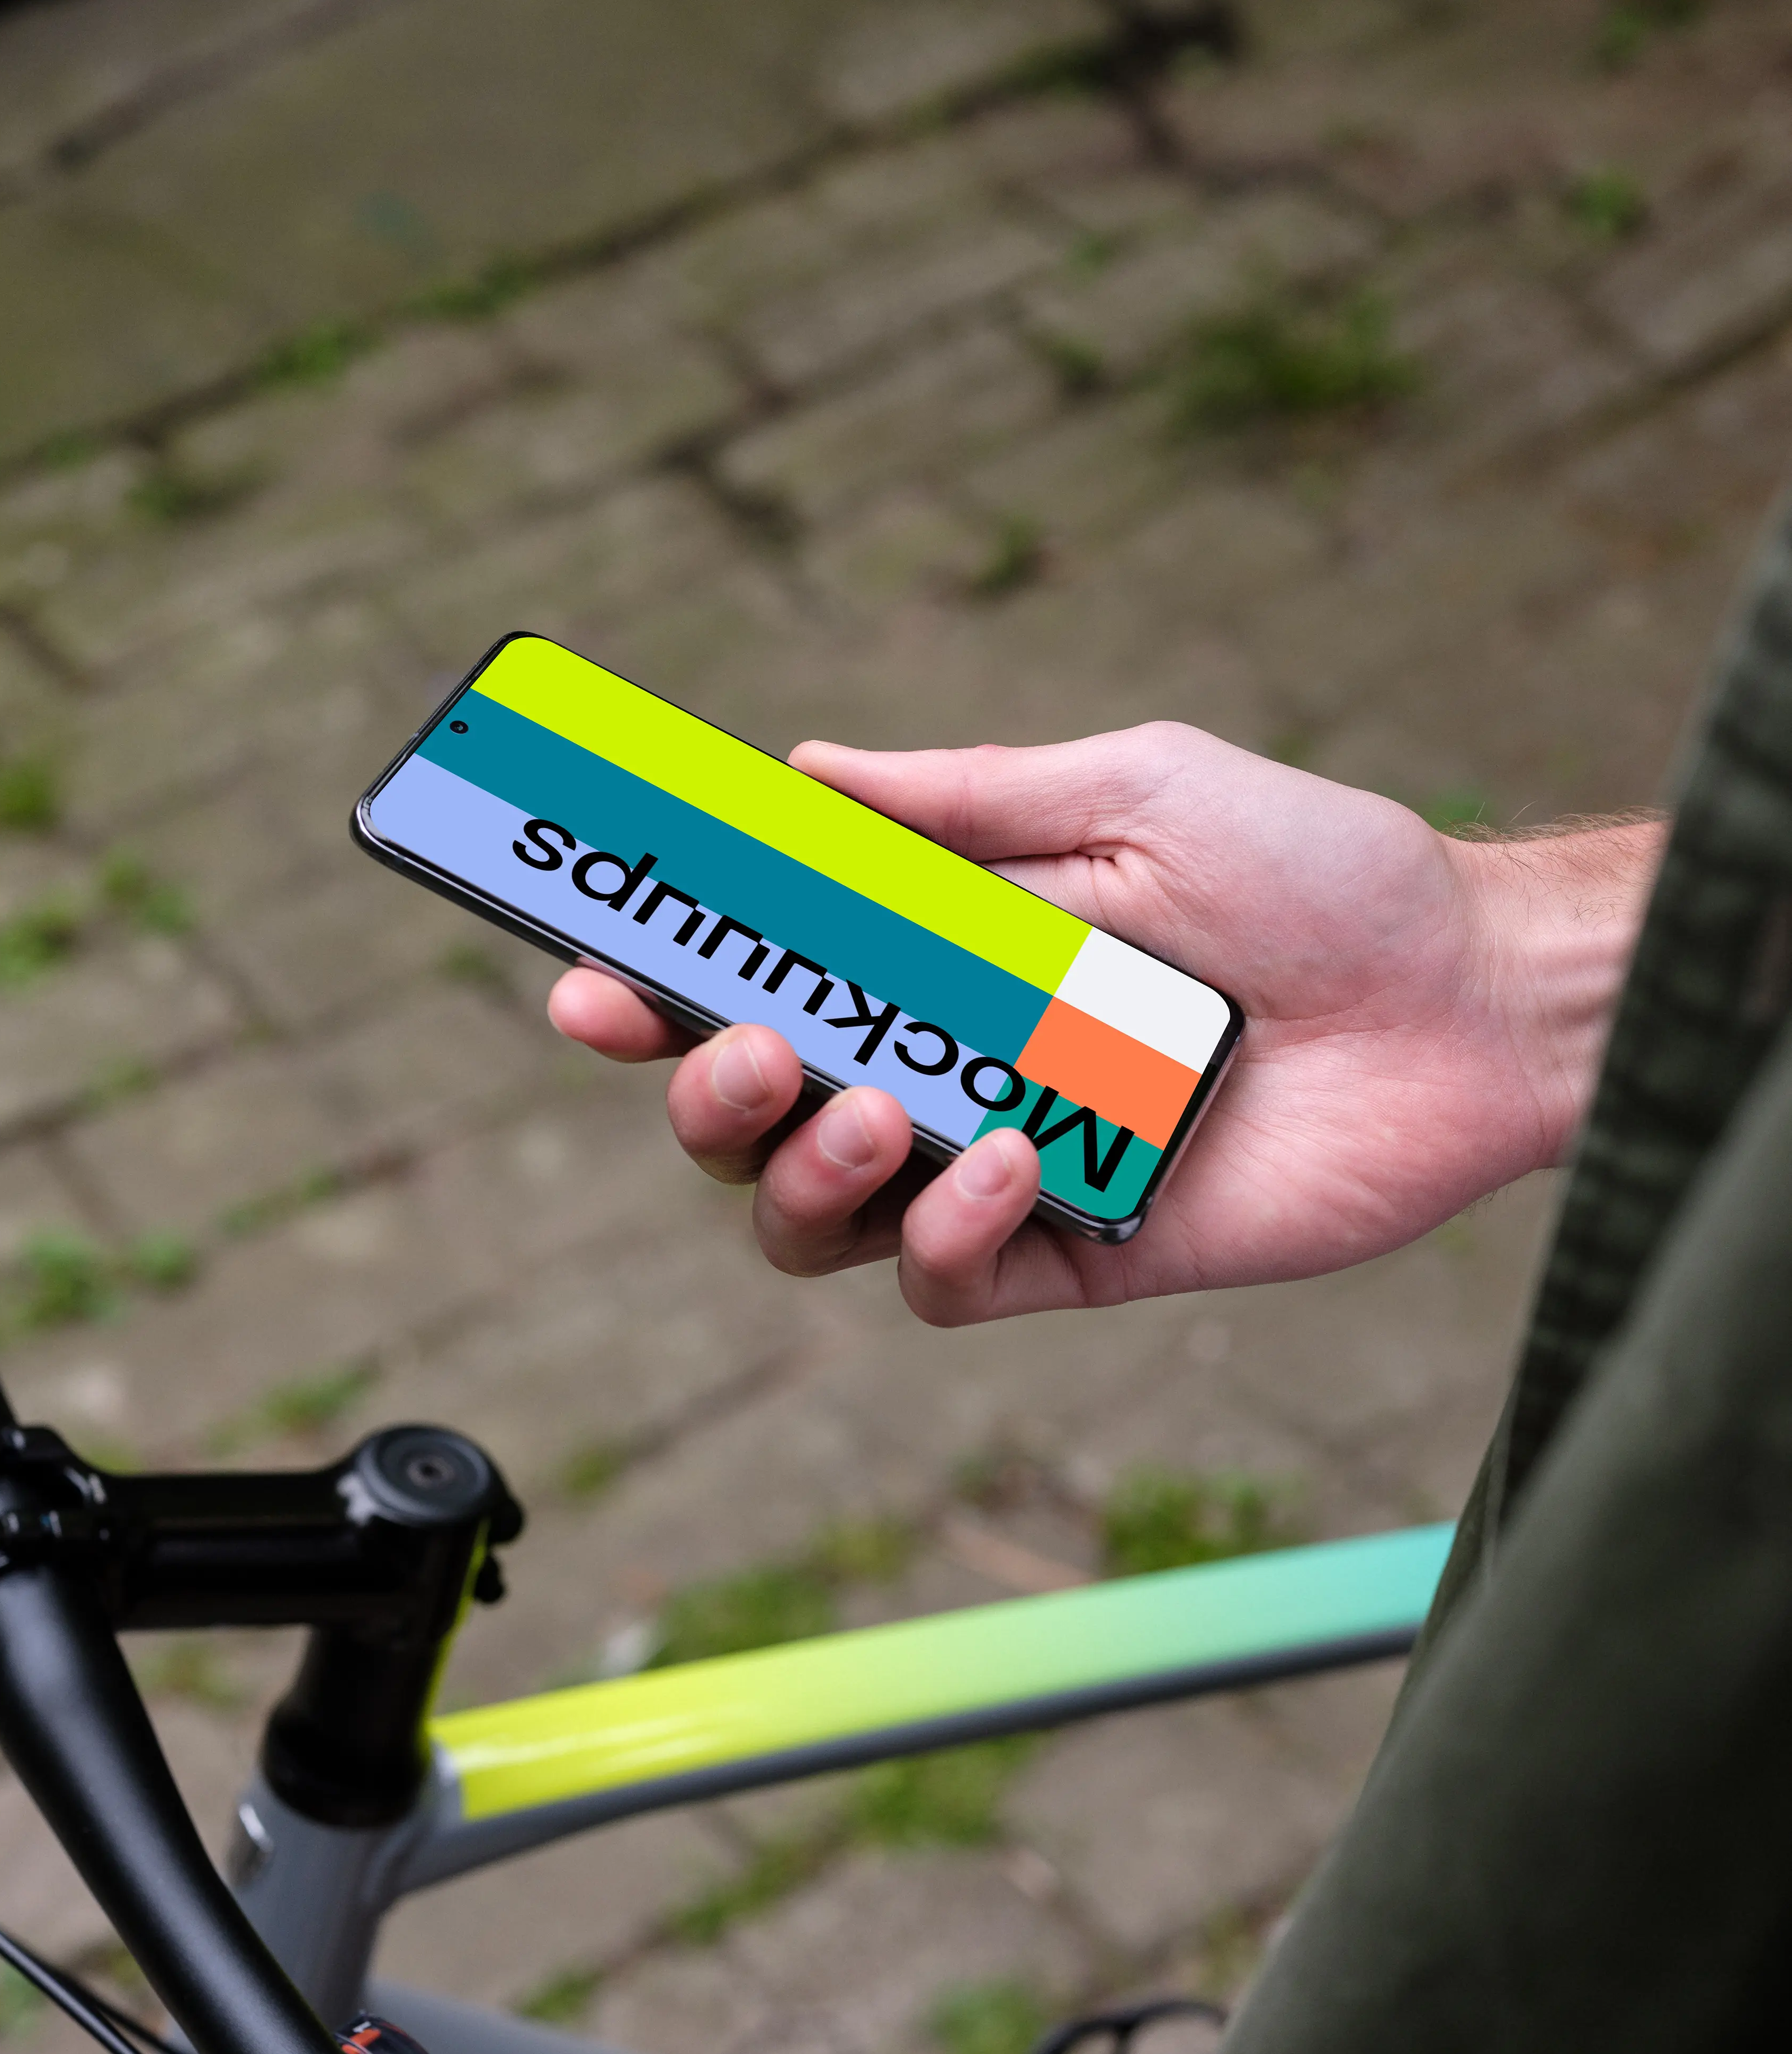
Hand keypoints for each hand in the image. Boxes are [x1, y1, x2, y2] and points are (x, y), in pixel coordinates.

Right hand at [549, 727, 1661, 1324]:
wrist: (1465, 998)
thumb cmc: (1317, 874)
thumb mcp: (1129, 790)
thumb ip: (961, 800)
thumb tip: (800, 769)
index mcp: (935, 960)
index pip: (754, 988)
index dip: (651, 998)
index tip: (588, 983)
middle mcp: (944, 1069)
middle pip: (749, 1124)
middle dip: (707, 1097)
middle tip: (743, 1047)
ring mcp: (1000, 1171)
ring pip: (819, 1222)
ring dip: (808, 1172)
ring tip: (880, 1112)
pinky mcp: (1073, 1254)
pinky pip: (948, 1283)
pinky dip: (944, 1234)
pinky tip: (1003, 1163)